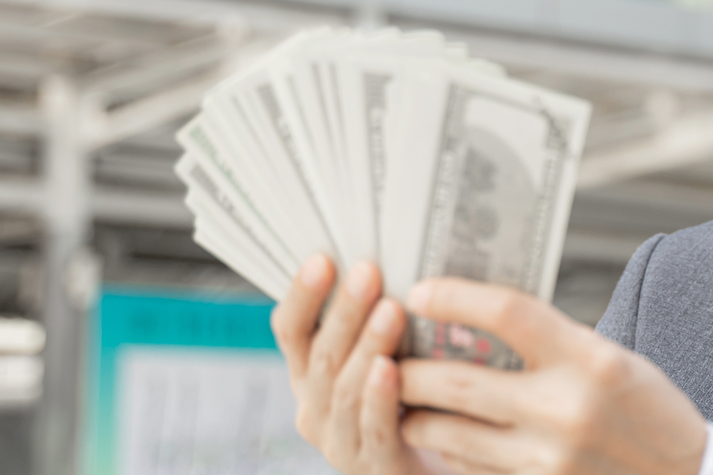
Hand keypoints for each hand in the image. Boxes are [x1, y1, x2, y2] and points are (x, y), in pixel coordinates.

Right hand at [272, 255, 428, 474]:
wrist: (420, 471)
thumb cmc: (406, 404)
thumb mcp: (378, 359)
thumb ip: (372, 322)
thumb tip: (386, 259)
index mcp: (309, 377)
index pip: (291, 331)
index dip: (302, 296)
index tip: (322, 258)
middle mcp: (315, 409)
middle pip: (321, 355)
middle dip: (344, 311)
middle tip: (367, 272)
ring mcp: (341, 443)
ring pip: (344, 390)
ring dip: (366, 346)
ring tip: (391, 310)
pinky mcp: (374, 468)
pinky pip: (375, 430)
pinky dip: (379, 398)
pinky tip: (391, 370)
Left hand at [399, 278, 708, 474]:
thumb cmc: (649, 411)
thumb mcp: (611, 359)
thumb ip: (552, 343)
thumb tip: (478, 319)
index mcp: (591, 360)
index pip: (507, 314)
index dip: (456, 298)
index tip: (420, 293)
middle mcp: (566, 410)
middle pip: (459, 381)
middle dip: (410, 369)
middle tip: (387, 355)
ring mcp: (548, 461)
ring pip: (450, 434)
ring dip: (415, 416)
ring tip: (404, 400)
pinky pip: (471, 470)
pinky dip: (449, 452)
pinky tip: (443, 438)